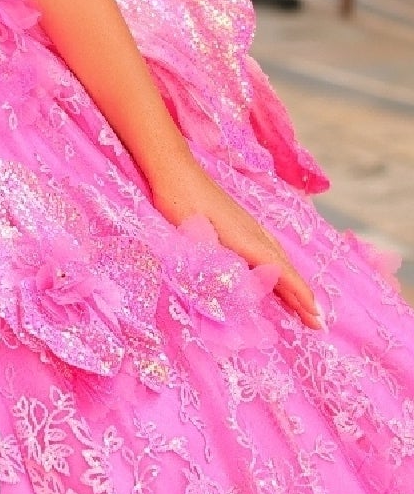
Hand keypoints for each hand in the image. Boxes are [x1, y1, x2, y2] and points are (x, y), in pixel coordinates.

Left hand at [151, 157, 321, 328]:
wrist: (174, 170)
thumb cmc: (180, 203)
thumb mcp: (195, 237)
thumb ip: (216, 264)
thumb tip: (238, 288)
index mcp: (247, 239)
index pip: (282, 272)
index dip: (300, 296)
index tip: (316, 317)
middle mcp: (255, 233)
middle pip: (286, 268)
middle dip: (303, 296)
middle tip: (319, 323)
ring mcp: (249, 226)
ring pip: (279, 259)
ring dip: (293, 284)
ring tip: (303, 306)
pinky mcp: (240, 223)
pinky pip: (268, 251)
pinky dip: (279, 269)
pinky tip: (275, 274)